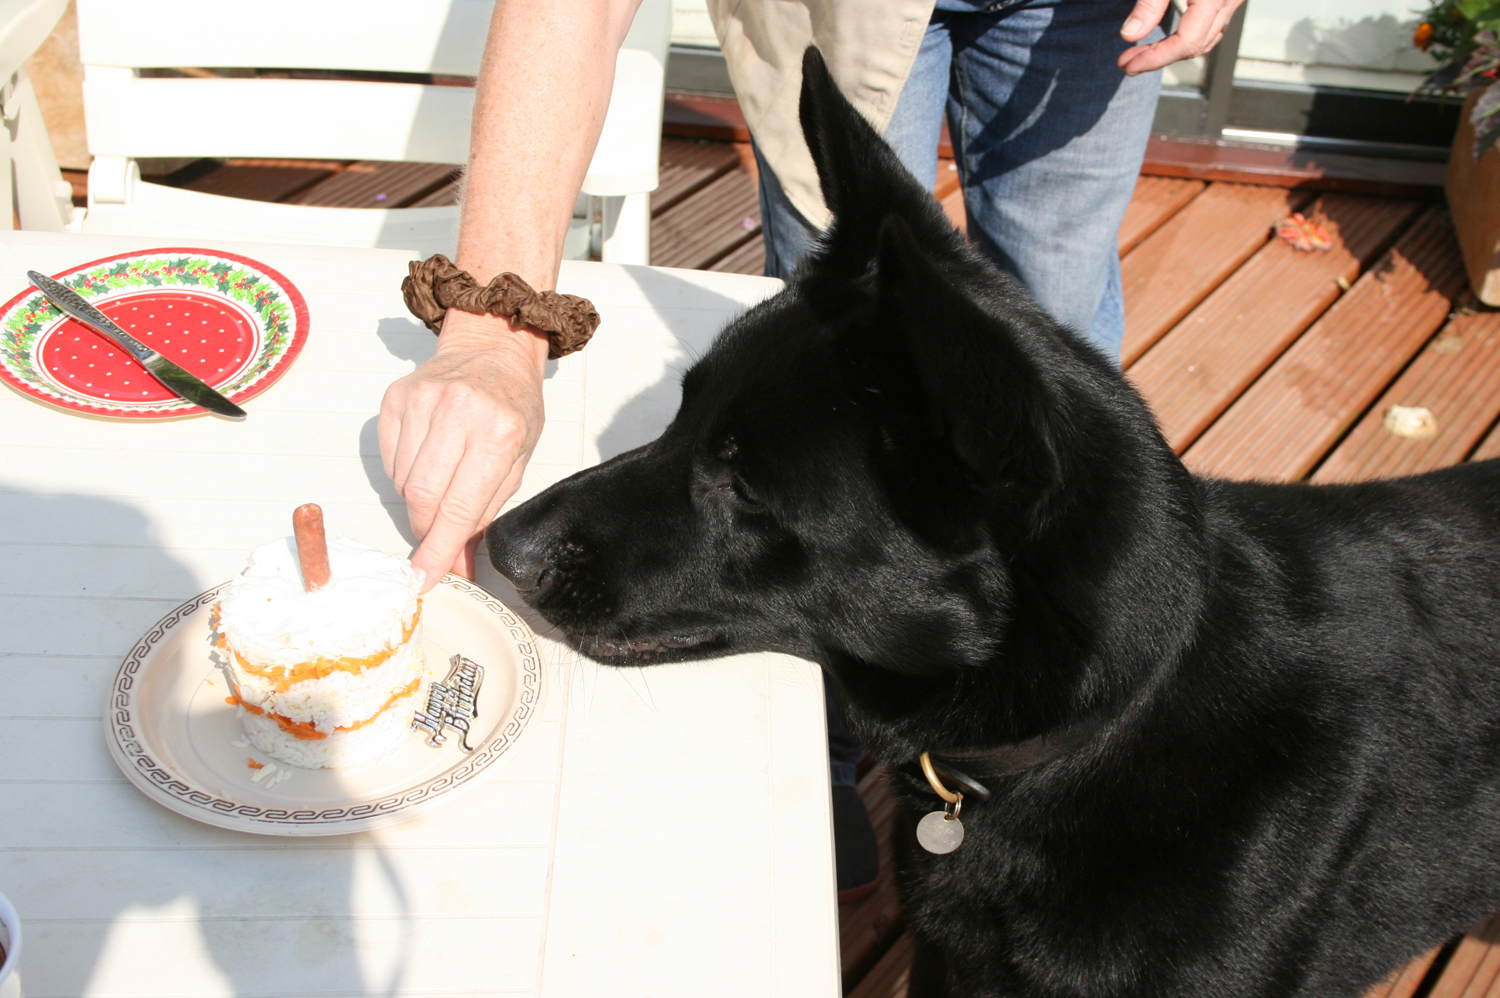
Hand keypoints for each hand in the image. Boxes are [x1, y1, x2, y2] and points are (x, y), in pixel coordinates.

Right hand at [379, 310, 548, 591]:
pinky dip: (404, 473)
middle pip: (421, 497)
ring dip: (417, 499)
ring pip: (402, 481)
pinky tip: (427, 456)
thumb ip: (486, 514)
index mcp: (499, 432)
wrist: (491, 350)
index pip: (459, 506)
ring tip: (442, 478)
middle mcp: (459, 412)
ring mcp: (422, 401)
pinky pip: (389, 459)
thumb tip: (457, 566)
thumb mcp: (517, 461)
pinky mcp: (397, 397)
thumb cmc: (512, 409)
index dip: (438, 549)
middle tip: (435, 536)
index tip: (424, 579)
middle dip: (425, 530)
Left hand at [1117, 0, 1245, 76]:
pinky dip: (1189, 37)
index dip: (1154, 59)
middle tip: (1128, 63)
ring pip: (1206, 39)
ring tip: (1142, 53)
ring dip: (1173, 50)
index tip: (1128, 65)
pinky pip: (1212, 25)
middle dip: (1158, 58)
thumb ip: (1149, 4)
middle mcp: (1229, 0)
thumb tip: (1130, 34)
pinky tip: (1168, 38)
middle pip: (1194, 46)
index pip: (1185, 44)